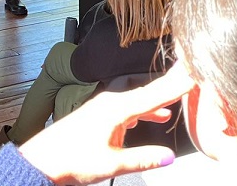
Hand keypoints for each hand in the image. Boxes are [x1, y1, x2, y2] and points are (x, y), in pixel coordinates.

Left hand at [17, 64, 192, 185]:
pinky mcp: (101, 115)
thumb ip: (142, 159)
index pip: (155, 94)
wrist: (42, 161)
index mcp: (117, 109)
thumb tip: (167, 157)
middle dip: (171, 86)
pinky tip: (153, 117)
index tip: (194, 73)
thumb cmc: (70, 159)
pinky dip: (145, 110)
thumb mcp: (111, 164)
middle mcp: (112, 102)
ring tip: (177, 96)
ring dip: (159, 99)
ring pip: (140, 100)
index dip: (177, 84)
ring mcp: (105, 107)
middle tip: (191, 75)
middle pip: (149, 92)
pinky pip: (130, 108)